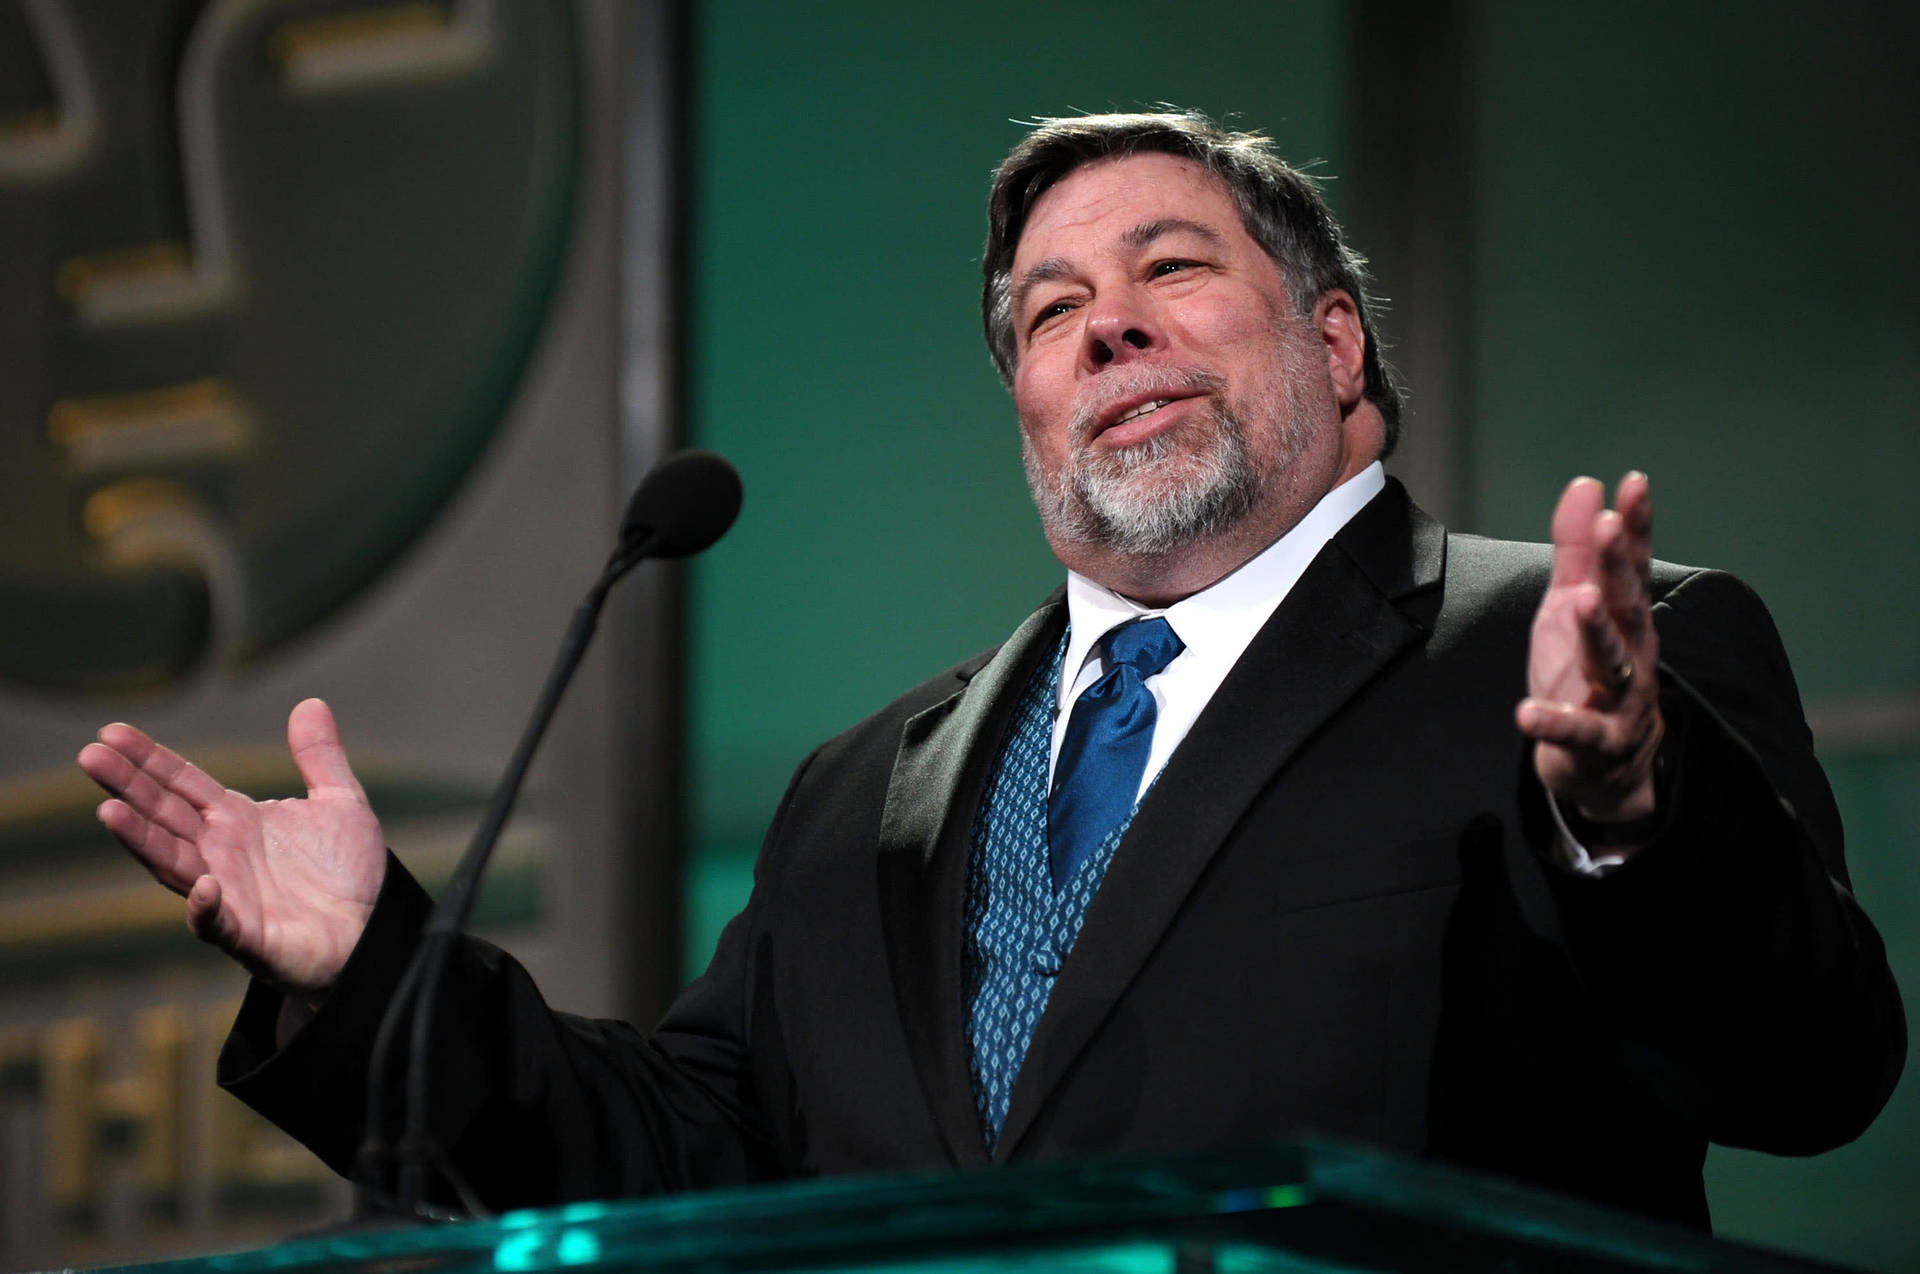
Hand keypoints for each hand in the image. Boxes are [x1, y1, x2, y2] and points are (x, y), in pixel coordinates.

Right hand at [78, 698, 383, 992]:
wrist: (371, 934)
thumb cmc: (348, 873)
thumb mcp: (341, 803)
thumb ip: (320, 758)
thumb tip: (310, 702)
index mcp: (237, 820)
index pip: (182, 784)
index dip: (148, 759)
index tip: (110, 732)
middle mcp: (220, 854)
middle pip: (164, 816)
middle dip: (127, 787)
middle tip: (90, 756)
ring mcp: (227, 896)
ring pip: (174, 864)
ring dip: (142, 840)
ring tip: (108, 811)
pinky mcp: (247, 936)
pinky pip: (218, 923)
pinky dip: (206, 907)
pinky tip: (204, 886)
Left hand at [1516, 474, 1663, 831]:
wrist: (1606, 763)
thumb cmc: (1589, 672)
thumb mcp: (1574, 605)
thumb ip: (1577, 551)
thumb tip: (1586, 485)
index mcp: (1624, 617)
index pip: (1632, 566)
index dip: (1635, 525)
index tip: (1634, 483)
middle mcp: (1632, 653)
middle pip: (1627, 605)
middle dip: (1618, 565)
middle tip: (1608, 526)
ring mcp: (1619, 698)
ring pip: (1612, 663)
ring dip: (1598, 631)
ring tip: (1582, 600)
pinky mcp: (1597, 742)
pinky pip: (1578, 732)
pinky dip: (1554, 724)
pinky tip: (1528, 714)